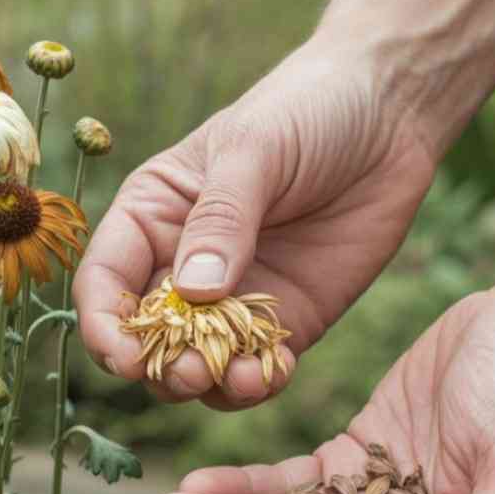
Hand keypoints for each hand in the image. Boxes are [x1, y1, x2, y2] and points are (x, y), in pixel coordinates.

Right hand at [73, 34, 437, 408]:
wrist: (389, 114)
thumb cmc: (305, 110)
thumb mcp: (253, 150)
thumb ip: (221, 219)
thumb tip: (193, 292)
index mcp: (151, 216)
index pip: (104, 282)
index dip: (104, 327)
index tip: (125, 357)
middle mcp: (181, 265)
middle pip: (146, 339)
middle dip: (161, 366)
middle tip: (193, 370)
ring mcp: (233, 299)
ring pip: (196, 366)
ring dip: (208, 383)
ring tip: (239, 374)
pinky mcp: (285, 320)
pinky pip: (255, 369)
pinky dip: (256, 382)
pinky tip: (272, 370)